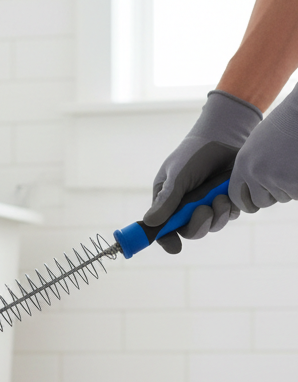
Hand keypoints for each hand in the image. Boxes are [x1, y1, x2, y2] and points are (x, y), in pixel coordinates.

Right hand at [143, 90, 261, 253]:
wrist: (223, 136)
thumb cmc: (193, 154)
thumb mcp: (177, 176)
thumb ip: (167, 200)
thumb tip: (150, 223)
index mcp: (168, 205)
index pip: (164, 230)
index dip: (168, 241)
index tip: (175, 246)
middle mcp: (187, 210)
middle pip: (192, 232)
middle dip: (199, 225)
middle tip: (204, 210)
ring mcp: (208, 206)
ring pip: (213, 226)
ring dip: (218, 215)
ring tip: (221, 197)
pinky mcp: (227, 201)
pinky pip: (230, 215)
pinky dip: (231, 208)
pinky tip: (229, 193)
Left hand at [230, 81, 297, 211]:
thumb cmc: (286, 123)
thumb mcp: (258, 144)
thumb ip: (251, 167)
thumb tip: (249, 191)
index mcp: (243, 163)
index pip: (236, 196)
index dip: (247, 200)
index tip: (256, 199)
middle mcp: (255, 172)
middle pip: (261, 202)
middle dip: (273, 194)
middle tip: (284, 174)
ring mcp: (274, 178)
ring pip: (282, 197)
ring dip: (290, 186)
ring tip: (294, 161)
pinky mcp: (294, 182)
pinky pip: (296, 195)